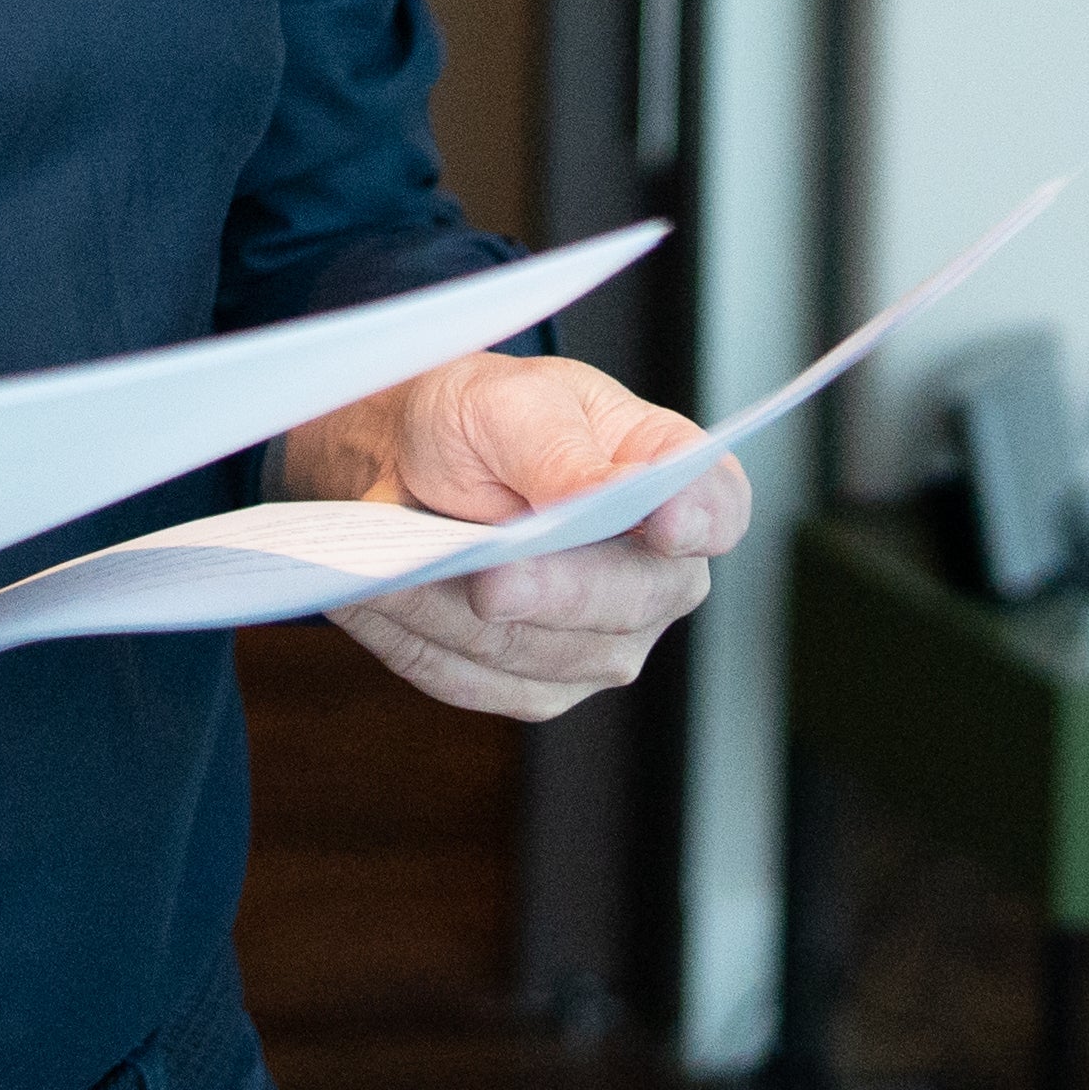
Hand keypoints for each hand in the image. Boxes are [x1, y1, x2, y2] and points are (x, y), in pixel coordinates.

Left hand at [278, 352, 746, 718]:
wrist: (410, 462)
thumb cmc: (478, 418)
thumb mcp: (512, 403)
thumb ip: (560, 451)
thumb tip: (598, 498)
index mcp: (675, 481)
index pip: (715, 508)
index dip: (696, 518)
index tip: (662, 521)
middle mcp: (657, 576)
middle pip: (628, 602)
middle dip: (552, 590)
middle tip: (491, 579)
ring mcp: (600, 642)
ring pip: (537, 653)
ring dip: (455, 615)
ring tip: (393, 573)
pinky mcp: (532, 686)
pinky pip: (471, 680)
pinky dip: (415, 640)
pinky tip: (373, 599)